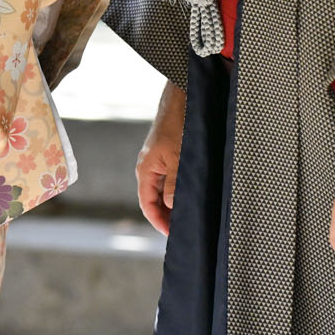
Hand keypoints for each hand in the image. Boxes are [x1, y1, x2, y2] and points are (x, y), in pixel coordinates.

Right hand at [135, 81, 184, 235]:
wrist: (180, 98)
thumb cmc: (177, 125)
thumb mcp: (177, 158)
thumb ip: (173, 184)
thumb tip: (171, 208)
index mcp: (145, 170)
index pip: (147, 204)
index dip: (159, 222)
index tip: (173, 236)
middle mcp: (148, 167)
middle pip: (153, 200)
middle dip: (166, 216)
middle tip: (184, 231)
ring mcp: (157, 161)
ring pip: (162, 190)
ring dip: (172, 204)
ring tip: (188, 217)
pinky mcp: (166, 155)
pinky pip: (168, 180)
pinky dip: (177, 191)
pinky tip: (190, 196)